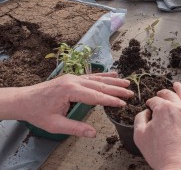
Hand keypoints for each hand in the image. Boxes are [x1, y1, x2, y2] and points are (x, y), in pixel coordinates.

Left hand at [2, 72, 132, 137]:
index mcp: (70, 91)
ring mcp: (73, 77)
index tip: (123, 103)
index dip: (111, 100)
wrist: (24, 99)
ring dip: (113, 80)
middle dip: (116, 89)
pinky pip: (91, 76)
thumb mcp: (55, 125)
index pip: (96, 96)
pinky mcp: (72, 77)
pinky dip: (103, 75)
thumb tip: (93, 133)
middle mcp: (73, 80)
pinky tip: (112, 73)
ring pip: (97, 78)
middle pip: (99, 85)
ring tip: (127, 82)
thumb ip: (75, 128)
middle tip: (131, 92)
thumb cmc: (38, 113)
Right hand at [134, 82, 180, 169]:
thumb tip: (145, 112)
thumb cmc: (160, 153)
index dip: (150, 103)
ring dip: (179, 89)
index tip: (149, 106)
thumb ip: (140, 118)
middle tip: (159, 95)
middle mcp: (178, 107)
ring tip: (177, 85)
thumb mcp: (139, 135)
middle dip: (162, 94)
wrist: (179, 166)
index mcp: (163, 109)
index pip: (155, 100)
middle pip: (169, 95)